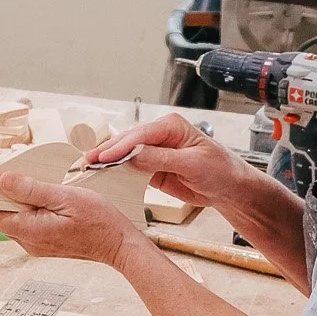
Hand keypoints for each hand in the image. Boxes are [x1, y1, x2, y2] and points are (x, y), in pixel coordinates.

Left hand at [0, 172, 145, 266]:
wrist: (118, 243)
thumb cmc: (98, 221)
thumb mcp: (64, 196)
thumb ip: (31, 190)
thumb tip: (3, 181)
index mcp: (29, 231)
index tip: (9, 182)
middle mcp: (29, 243)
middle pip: (3, 218)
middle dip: (12, 199)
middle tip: (36, 186)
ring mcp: (37, 246)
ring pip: (17, 221)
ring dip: (27, 205)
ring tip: (50, 196)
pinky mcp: (46, 244)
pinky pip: (31, 226)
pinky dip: (37, 213)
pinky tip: (55, 206)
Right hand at [86, 112, 246, 209]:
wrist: (228, 189)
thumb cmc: (219, 170)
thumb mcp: (192, 164)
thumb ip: (161, 159)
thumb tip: (134, 156)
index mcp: (171, 126)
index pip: (140, 135)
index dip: (120, 146)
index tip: (104, 157)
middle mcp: (160, 136)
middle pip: (128, 141)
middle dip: (108, 151)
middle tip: (87, 161)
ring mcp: (155, 152)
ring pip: (126, 154)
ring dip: (108, 161)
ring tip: (89, 168)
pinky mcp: (153, 168)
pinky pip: (131, 168)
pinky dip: (117, 172)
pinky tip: (104, 176)